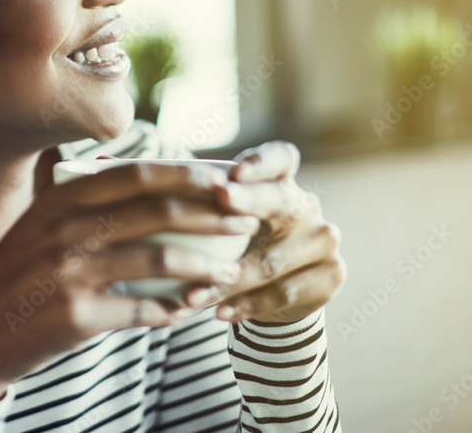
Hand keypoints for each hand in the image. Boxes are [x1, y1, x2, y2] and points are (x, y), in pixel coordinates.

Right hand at [0, 160, 256, 401]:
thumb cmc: (13, 276)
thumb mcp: (41, 226)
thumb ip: (86, 204)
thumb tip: (148, 186)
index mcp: (60, 198)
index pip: (137, 174)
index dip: (188, 174)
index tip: (225, 179)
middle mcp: (66, 228)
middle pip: (157, 211)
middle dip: (212, 215)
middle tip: (246, 222)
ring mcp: (70, 272)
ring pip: (160, 262)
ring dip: (204, 267)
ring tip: (229, 272)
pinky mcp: (76, 316)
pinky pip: (143, 312)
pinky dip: (171, 312)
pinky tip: (186, 312)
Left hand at [182, 141, 346, 324]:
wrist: (273, 295)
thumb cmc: (235, 246)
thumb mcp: (221, 221)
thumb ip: (200, 204)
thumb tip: (140, 188)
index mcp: (280, 182)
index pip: (280, 158)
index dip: (261, 161)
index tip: (234, 172)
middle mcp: (306, 205)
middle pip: (280, 200)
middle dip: (249, 201)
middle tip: (220, 200)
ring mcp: (323, 241)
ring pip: (271, 260)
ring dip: (228, 278)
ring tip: (191, 294)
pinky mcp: (331, 276)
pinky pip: (283, 292)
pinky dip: (247, 305)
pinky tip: (219, 312)